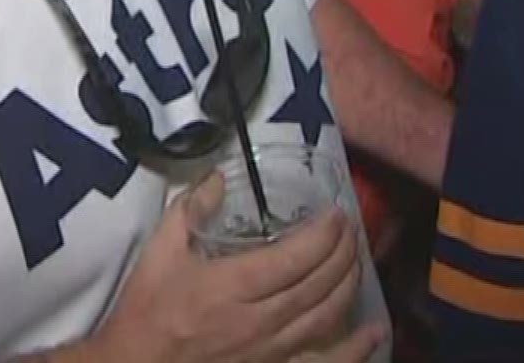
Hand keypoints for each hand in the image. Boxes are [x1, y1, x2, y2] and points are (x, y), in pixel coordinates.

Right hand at [83, 174, 383, 362]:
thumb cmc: (148, 311)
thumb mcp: (159, 253)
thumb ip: (190, 210)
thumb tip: (220, 178)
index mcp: (234, 286)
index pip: (297, 257)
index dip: (325, 234)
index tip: (336, 214)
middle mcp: (261, 320)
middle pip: (319, 283)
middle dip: (343, 252)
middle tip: (351, 228)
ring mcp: (271, 350)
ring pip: (326, 316)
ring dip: (349, 285)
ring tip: (358, 260)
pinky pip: (322, 362)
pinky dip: (354, 348)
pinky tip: (375, 332)